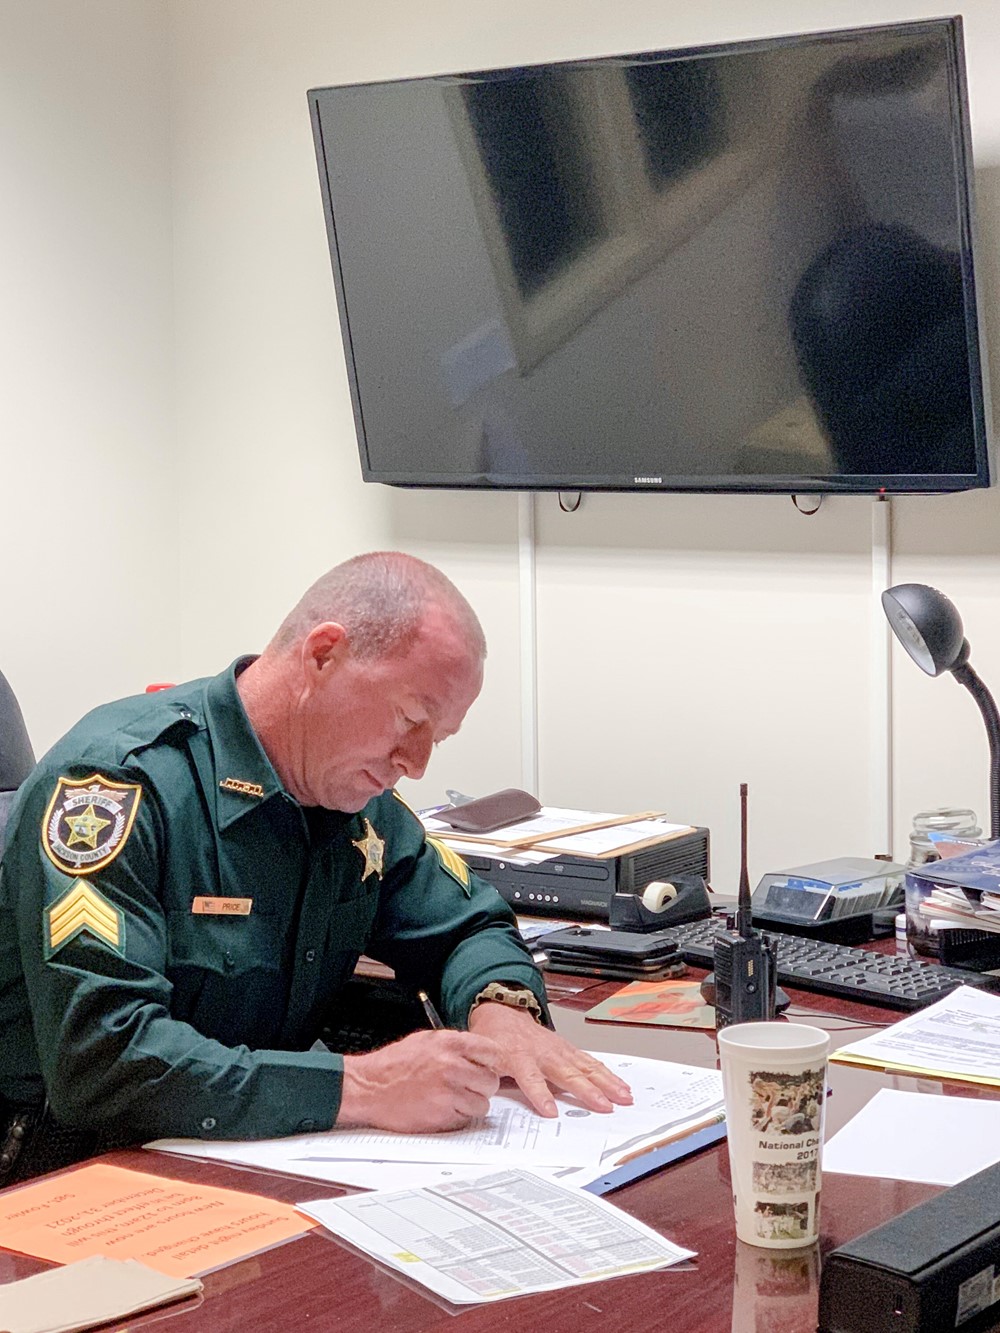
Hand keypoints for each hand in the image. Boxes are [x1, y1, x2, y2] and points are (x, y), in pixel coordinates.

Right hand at [339, 1029, 501, 1131]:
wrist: (369, 1087)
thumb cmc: (394, 1065)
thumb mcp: (426, 1041)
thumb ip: (456, 1046)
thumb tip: (481, 1054)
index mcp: (450, 1043)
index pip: (493, 1052)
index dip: (491, 1062)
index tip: (487, 1068)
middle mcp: (452, 1066)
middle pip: (491, 1081)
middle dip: (481, 1086)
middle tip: (467, 1086)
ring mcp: (449, 1092)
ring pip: (482, 1104)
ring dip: (471, 1104)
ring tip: (451, 1099)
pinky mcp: (442, 1115)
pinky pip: (465, 1119)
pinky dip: (457, 1117)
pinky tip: (441, 1108)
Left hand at [467, 1002, 632, 1117]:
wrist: (503, 1013)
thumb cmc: (494, 1039)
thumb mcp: (482, 1058)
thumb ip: (484, 1077)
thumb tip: (482, 1096)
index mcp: (518, 1057)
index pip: (530, 1078)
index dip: (540, 1094)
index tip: (550, 1112)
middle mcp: (543, 1053)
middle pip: (567, 1074)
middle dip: (587, 1091)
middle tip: (603, 1106)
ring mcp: (559, 1050)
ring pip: (585, 1067)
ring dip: (605, 1083)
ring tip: (622, 1097)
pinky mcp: (568, 1049)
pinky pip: (590, 1062)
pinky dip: (607, 1074)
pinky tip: (620, 1085)